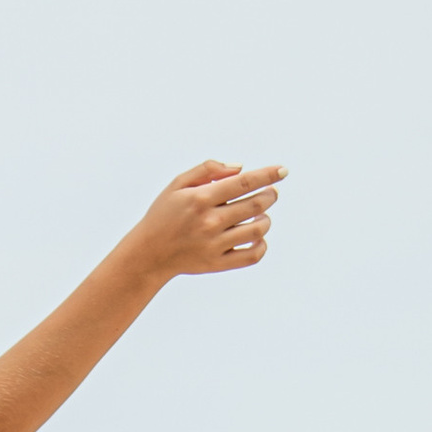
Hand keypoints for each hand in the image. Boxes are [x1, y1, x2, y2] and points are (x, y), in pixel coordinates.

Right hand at [131, 159, 284, 278]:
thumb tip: (239, 167)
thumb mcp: (177, 185)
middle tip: (271, 193)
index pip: (244, 182)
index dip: (268, 174)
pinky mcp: (217, 263)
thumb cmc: (164, 215)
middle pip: (256, 204)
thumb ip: (207, 170)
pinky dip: (261, 245)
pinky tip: (257, 238)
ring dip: (266, 219)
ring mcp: (215, 244)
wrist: (148, 253)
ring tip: (261, 215)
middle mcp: (210, 221)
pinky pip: (251, 256)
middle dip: (270, 195)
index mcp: (201, 198)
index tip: (282, 170)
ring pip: (258, 229)